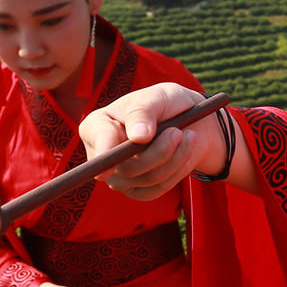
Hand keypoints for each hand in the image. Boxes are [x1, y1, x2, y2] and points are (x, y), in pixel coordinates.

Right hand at [78, 82, 228, 199]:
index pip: (98, 140)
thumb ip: (144, 111)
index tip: (129, 144)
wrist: (189, 123)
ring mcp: (119, 177)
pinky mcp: (137, 190)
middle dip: (160, 151)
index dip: (107, 146)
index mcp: (97, 126)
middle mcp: (102, 155)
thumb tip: (137, 136)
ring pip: (148, 179)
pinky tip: (184, 153)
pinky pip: (157, 189)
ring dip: (175, 158)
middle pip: (127, 167)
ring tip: (187, 136)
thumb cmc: (167, 103)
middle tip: (178, 131)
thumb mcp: (157, 97)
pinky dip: (177, 172)